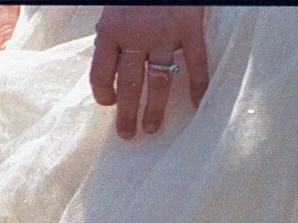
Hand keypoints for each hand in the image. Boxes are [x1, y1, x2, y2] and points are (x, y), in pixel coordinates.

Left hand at [90, 6, 208, 138]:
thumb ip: (113, 38)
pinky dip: (198, 85)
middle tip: (127, 134)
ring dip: (154, 109)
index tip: (108, 106)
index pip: (99, 75)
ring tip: (153, 129)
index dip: (102, 95)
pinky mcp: (190, 28)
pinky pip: (196, 62)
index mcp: (109, 31)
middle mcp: (135, 36)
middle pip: (128, 86)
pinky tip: (197, 105)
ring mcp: (164, 33)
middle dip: (126, 114)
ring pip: (158, 81)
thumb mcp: (113, 11)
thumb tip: (110, 69)